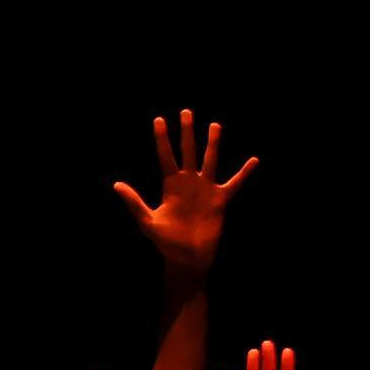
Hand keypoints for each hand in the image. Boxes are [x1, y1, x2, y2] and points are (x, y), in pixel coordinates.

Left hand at [113, 109, 256, 273]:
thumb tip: (116, 185)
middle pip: (187, 151)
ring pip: (210, 160)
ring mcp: (205, 189)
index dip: (162, 138)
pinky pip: (235, 183)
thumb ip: (134, 202)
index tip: (159, 119)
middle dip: (187, 132)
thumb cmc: (165, 242)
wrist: (187, 258)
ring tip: (214, 125)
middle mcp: (188, 183)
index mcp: (170, 185)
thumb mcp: (147, 221)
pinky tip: (254, 160)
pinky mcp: (220, 200)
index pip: (165, 156)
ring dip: (212, 143)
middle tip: (186, 111)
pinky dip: (244, 173)